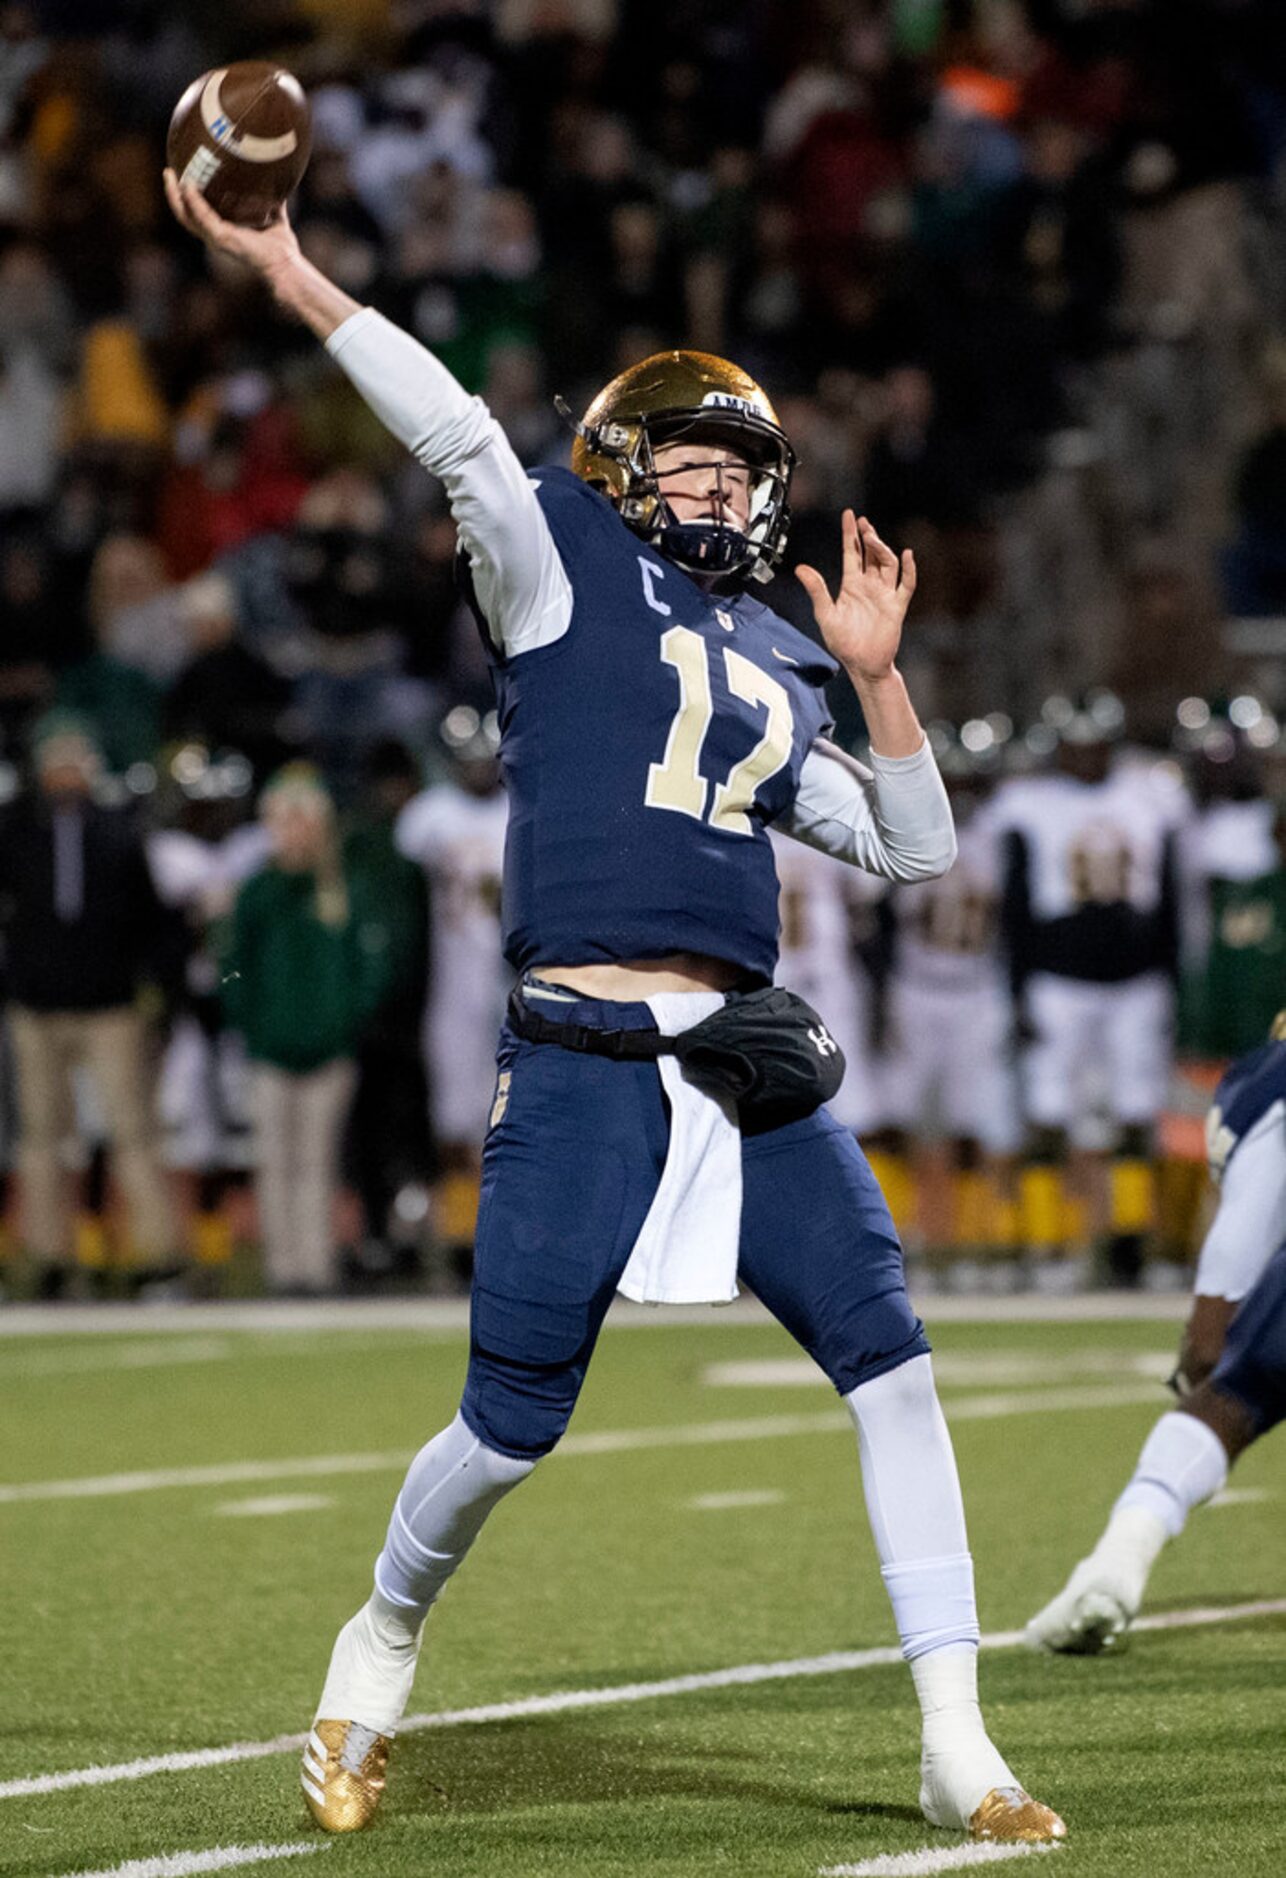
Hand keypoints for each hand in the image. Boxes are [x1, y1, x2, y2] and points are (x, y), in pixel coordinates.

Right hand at [162, 167, 301, 292]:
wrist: (286, 265)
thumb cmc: (281, 248)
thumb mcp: (274, 216)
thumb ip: (272, 200)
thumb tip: (278, 181)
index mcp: (223, 232)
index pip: (197, 214)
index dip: (186, 198)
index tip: (181, 176)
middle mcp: (215, 237)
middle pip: (184, 215)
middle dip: (173, 194)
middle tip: (168, 172)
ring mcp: (216, 239)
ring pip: (186, 217)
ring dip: (175, 196)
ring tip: (170, 175)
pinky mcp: (221, 239)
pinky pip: (202, 218)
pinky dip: (193, 202)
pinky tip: (188, 186)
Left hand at [795, 510, 916, 682]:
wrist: (862, 664)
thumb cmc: (843, 643)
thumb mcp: (825, 614)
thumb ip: (817, 590)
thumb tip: (801, 568)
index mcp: (851, 585)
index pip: (852, 553)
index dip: (850, 534)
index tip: (850, 515)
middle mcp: (869, 586)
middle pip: (871, 554)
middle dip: (868, 537)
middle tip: (863, 523)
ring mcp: (884, 594)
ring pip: (888, 564)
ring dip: (882, 549)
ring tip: (873, 537)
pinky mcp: (896, 606)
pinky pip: (906, 585)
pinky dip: (909, 570)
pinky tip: (907, 556)